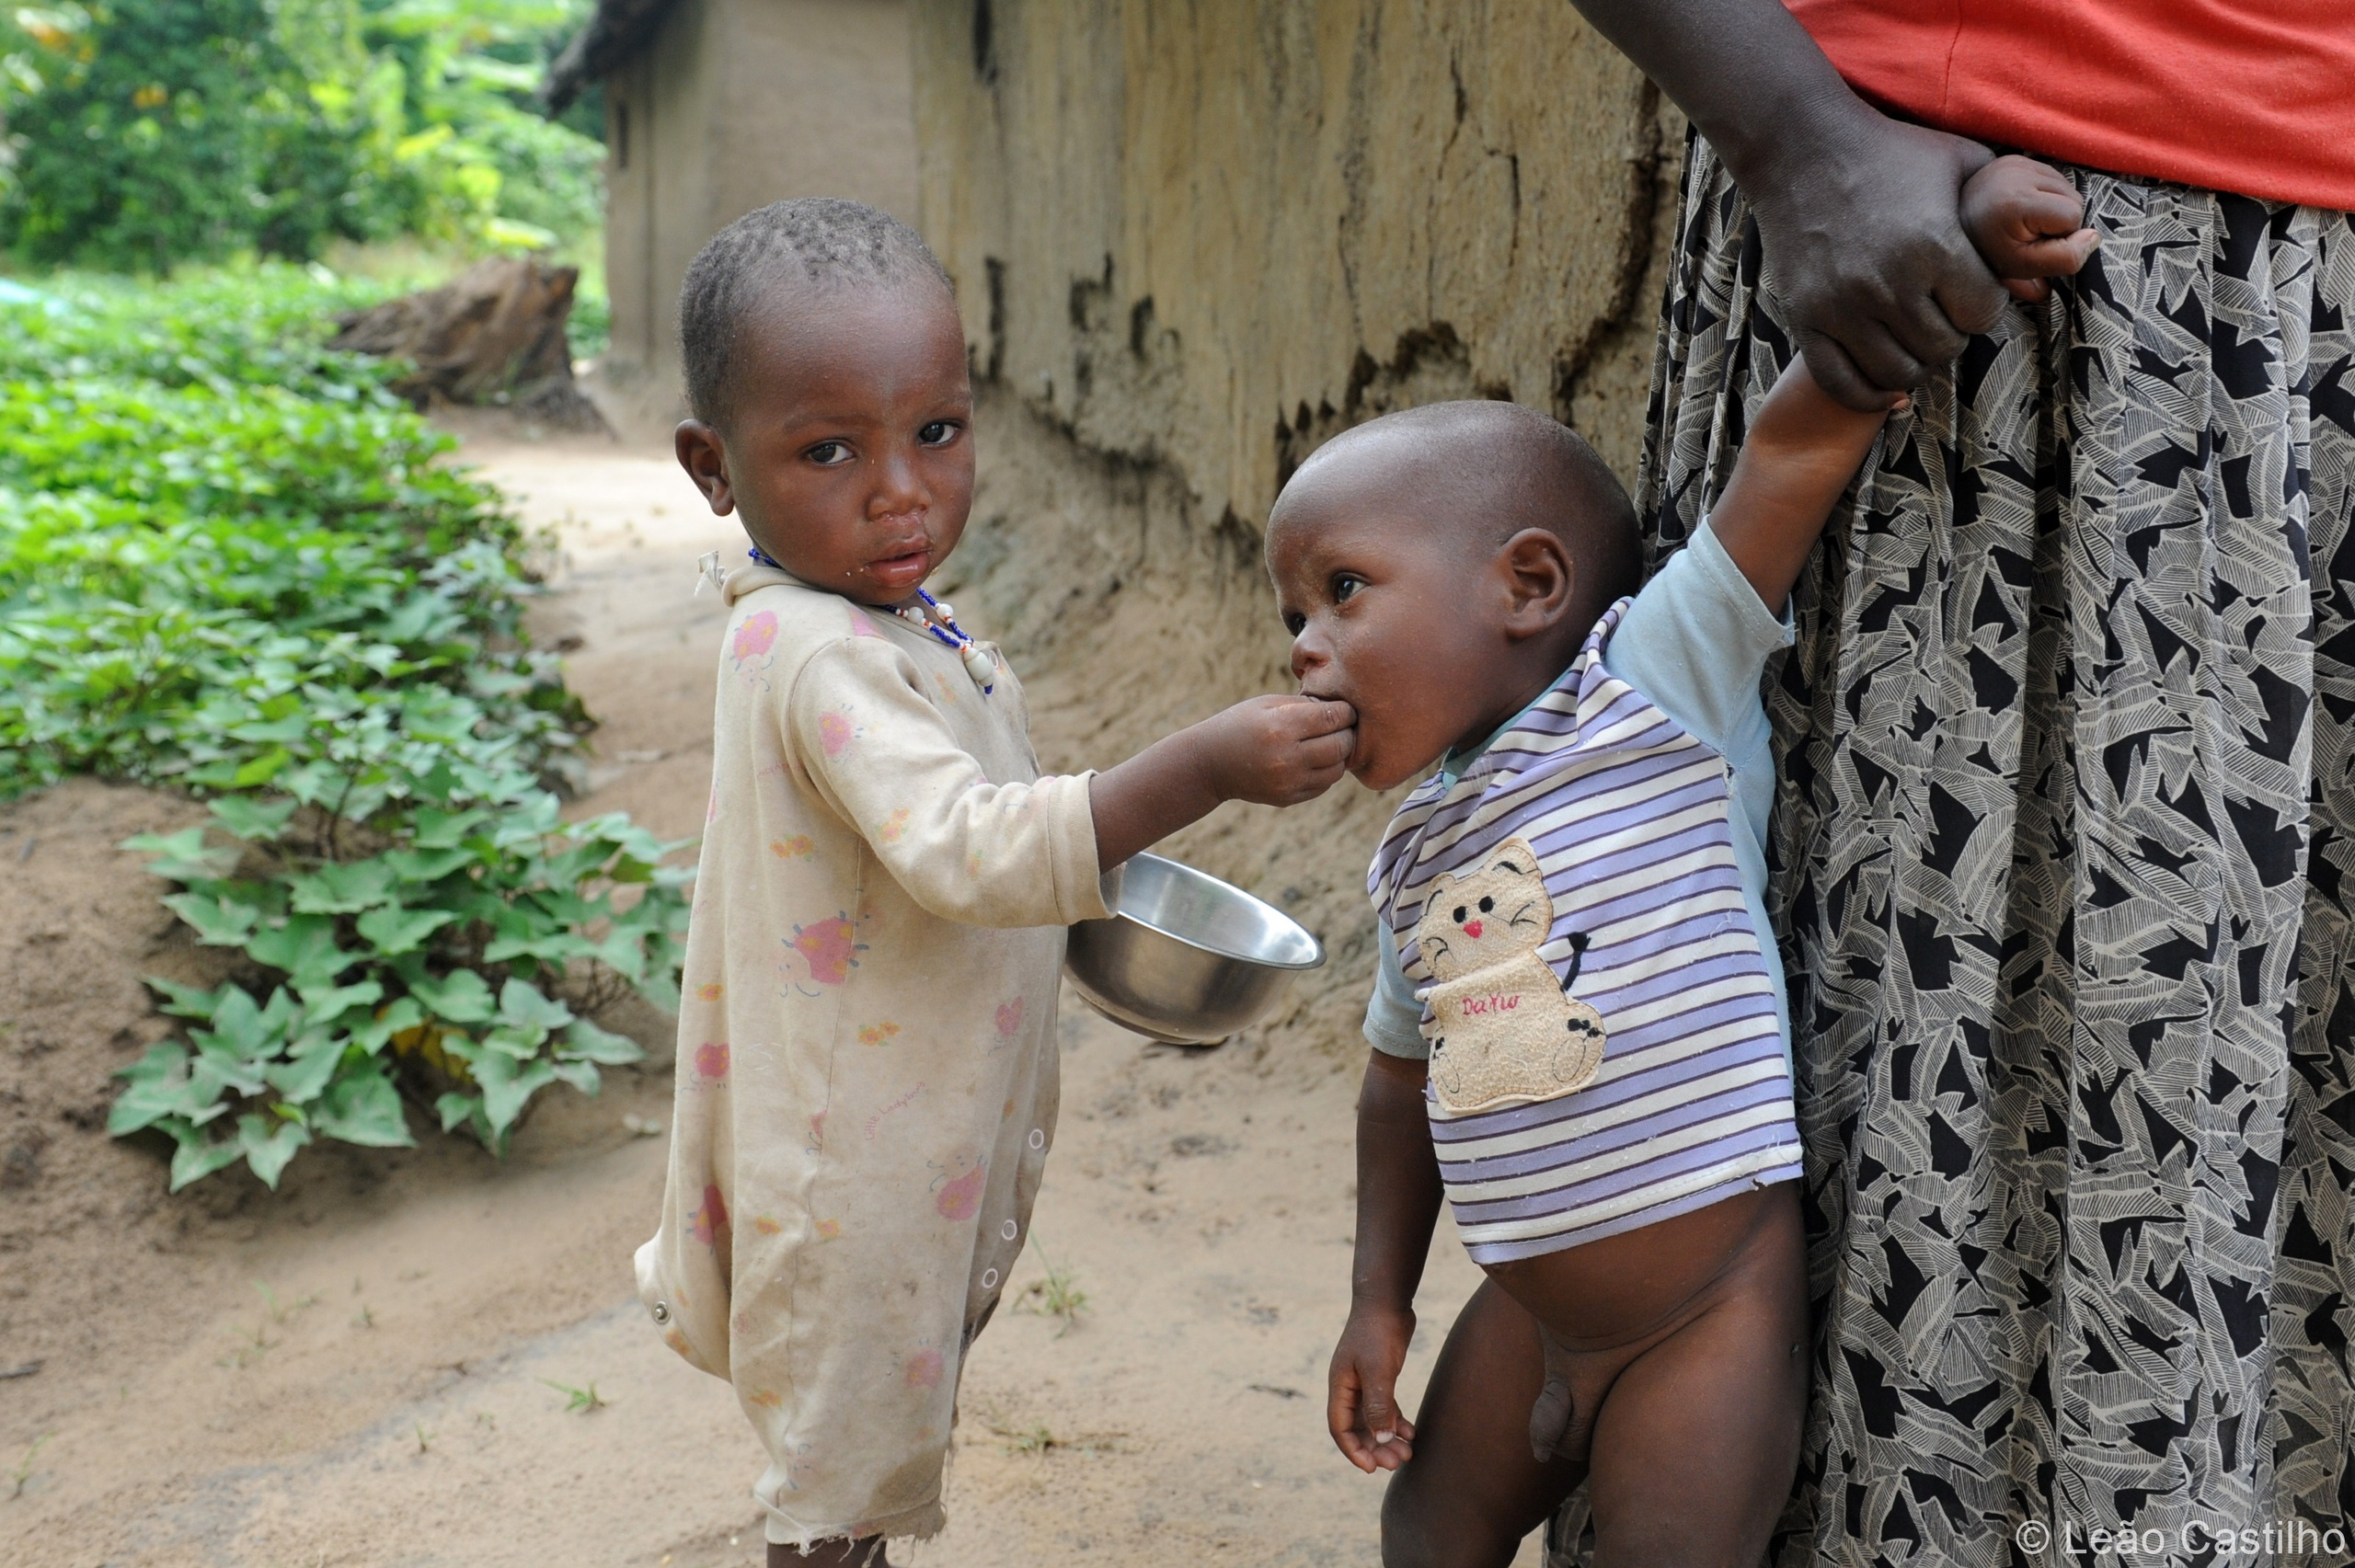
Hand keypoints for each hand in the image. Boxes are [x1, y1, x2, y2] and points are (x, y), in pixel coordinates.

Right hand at [1088, 694, 1354, 868]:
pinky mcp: (1287, 798)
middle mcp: (1287, 757)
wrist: (1209, 764)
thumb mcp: (1266, 704)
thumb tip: (1342, 708)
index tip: (1346, 708)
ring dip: (1340, 755)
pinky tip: (1316, 759)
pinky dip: (1327, 772)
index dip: (1346, 711)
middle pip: (1341, 745)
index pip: (1333, 717)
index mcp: (1281, 726)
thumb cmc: (1240, 725)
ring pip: (1337, 769)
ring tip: (1331, 742)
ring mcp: (1288, 781)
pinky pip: (1323, 785)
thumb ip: (1304, 704)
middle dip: (1348, 732)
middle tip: (1344, 725)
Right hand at [1328, 1301, 1416, 1472]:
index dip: (1353, 1451)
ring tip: (1408, 1453)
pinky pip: (1385, 1408)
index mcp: (1340, 1386)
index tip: (1371, 1468)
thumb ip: (1378, 1405)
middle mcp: (1348, 1387)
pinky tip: (1411, 1432)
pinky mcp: (1380, 1376)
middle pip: (1357, 1429)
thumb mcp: (1378, 1369)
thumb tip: (1381, 1440)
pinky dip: (1396, 1422)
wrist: (1387, 1300)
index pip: (1339, 1428)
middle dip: (1375, 1449)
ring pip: (1373, 1421)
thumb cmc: (1378, 1331)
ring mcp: (1364, 1382)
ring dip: (1387, 1439)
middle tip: (1397, 1463)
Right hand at [1746, 111, 2008, 409]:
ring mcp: (1842, 305)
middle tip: (1942, 313)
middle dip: (1951, 333)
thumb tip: (2044, 275)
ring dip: (1915, 362)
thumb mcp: (1963, 164)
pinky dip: (1869, 395)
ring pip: (1899, 372)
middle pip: (1943, 347)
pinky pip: (1842, 384)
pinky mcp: (1805, 318)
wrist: (1803, 148)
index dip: (1984, 306)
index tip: (1971, 291)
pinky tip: (1887, 387)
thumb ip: (2007, 214)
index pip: (1982, 314)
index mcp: (1934, 244)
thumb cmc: (1892, 152)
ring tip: (1914, 339)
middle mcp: (1888, 282)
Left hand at [1959, 154, 2098, 302]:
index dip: (2061, 236)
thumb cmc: (1989, 254)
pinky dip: (2045, 195)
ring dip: (2054, 207)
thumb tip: (2094, 237)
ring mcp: (2015, 161)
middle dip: (2059, 221)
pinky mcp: (2015, 158)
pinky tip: (2023, 207)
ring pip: (2067, 187)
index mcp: (2016, 201)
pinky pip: (2052, 177)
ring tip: (2024, 221)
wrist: (1952, 229)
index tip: (2033, 244)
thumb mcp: (2023, 268)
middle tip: (2027, 234)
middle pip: (2074, 198)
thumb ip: (2062, 259)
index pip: (2072, 215)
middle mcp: (2016, 172)